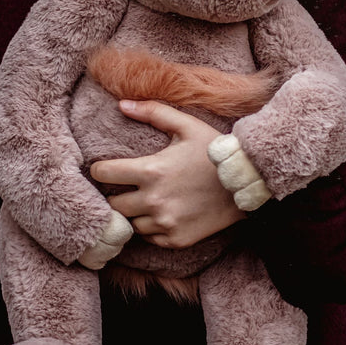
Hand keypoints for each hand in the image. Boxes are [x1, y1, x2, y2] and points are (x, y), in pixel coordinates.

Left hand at [89, 100, 245, 248]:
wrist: (246, 184)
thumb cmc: (214, 150)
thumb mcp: (187, 125)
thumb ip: (153, 112)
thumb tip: (122, 104)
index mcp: (151, 170)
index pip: (103, 174)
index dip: (100, 170)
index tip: (104, 169)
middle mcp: (154, 201)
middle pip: (113, 205)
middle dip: (115, 195)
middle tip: (125, 188)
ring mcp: (165, 223)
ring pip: (132, 224)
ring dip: (135, 213)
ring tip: (147, 200)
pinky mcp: (176, 240)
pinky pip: (151, 238)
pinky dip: (152, 228)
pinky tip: (163, 213)